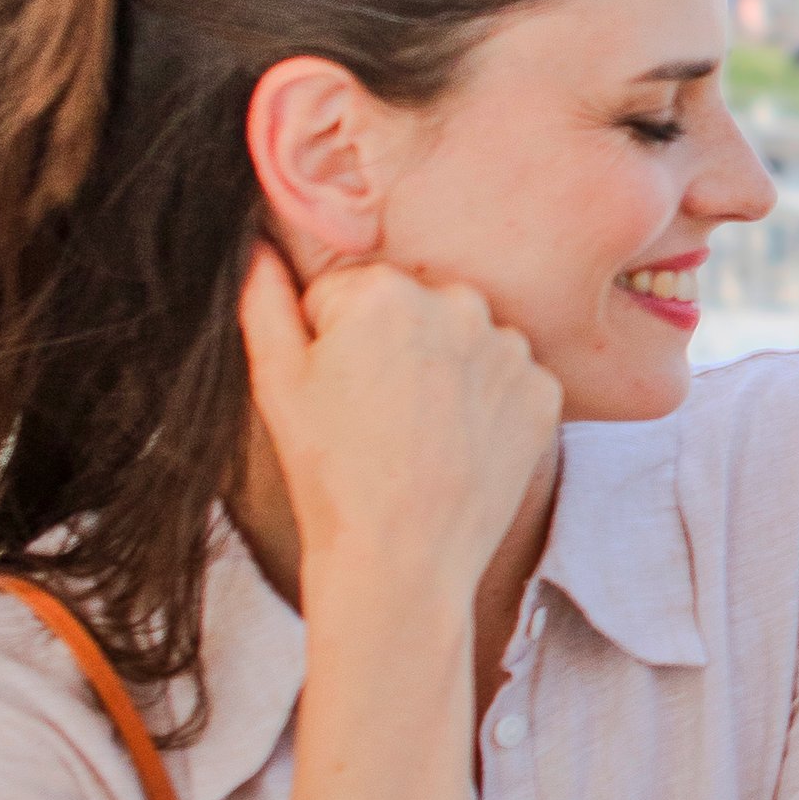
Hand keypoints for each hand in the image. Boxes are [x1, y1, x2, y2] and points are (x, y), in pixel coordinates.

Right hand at [239, 240, 556, 604]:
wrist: (402, 559)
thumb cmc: (328, 471)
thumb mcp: (275, 380)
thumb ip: (262, 297)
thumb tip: (253, 240)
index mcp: (384, 290)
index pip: (349, 295)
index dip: (332, 343)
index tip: (336, 393)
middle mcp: (459, 302)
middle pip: (413, 310)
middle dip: (392, 347)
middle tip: (376, 417)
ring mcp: (510, 348)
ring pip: (464, 342)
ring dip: (445, 372)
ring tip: (418, 435)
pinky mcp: (544, 392)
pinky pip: (507, 380)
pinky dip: (487, 406)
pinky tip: (459, 446)